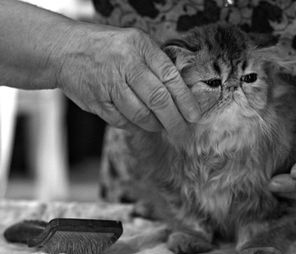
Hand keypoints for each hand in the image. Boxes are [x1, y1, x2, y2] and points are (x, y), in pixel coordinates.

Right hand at [55, 23, 199, 136]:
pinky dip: (135, 126)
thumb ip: (155, 63)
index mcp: (139, 47)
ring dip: (155, 125)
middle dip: (174, 120)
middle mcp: (125, 64)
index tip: (195, 116)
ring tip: (161, 127)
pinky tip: (141, 125)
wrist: (64, 49)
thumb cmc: (107, 48)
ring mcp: (109, 83)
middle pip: (158, 99)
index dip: (185, 100)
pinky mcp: (96, 100)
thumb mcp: (134, 43)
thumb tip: (181, 93)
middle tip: (182, 131)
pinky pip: (122, 121)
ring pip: (140, 113)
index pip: (170, 77)